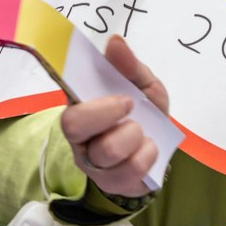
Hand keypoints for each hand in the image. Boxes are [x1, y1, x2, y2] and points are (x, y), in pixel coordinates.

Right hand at [59, 36, 170, 197]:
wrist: (159, 147)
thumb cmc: (143, 111)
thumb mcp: (143, 85)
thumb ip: (130, 66)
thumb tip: (115, 42)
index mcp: (81, 103)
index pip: (66, 96)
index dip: (88, 94)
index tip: (123, 95)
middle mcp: (78, 134)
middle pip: (73, 125)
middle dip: (107, 115)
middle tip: (130, 107)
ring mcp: (91, 162)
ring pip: (104, 152)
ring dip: (133, 137)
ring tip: (143, 132)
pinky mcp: (108, 184)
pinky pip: (125, 174)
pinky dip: (146, 157)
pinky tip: (149, 149)